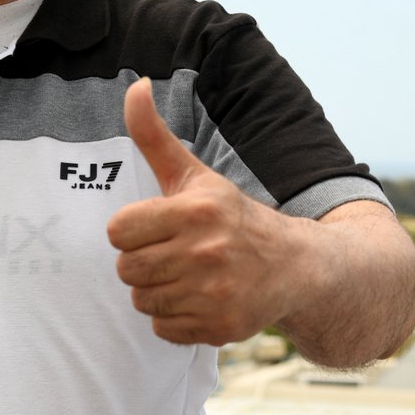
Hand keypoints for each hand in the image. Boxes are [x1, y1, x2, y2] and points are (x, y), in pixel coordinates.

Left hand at [107, 77, 301, 345]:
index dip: (132, 231)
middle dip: (143, 263)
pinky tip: (199, 300)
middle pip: (126, 270)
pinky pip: (162, 329)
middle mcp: (206, 252)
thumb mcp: (194, 175)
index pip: (118, 231)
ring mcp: (215, 293)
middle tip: (172, 254)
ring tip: (187, 276)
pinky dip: (174, 319)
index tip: (156, 228)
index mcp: (196, 211)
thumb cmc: (232, 217)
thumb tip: (134, 86)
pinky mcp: (221, 326)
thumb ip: (154, 135)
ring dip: (157, 292)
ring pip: (142, 301)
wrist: (296, 266)